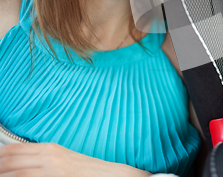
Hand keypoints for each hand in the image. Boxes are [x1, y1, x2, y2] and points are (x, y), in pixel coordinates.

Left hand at [0, 143, 150, 176]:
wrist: (112, 175)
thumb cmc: (88, 171)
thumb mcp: (64, 159)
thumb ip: (43, 159)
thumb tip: (20, 164)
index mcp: (49, 148)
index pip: (11, 150)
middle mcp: (48, 157)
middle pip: (8, 161)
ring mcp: (51, 170)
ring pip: (13, 174)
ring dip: (3, 176)